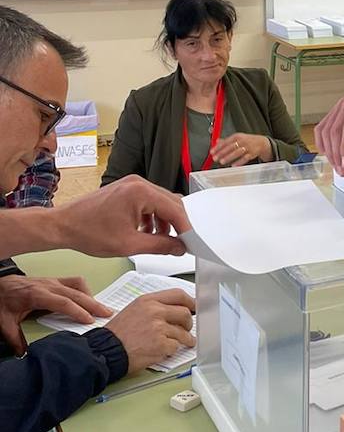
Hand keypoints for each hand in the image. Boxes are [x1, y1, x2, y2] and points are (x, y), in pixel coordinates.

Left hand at [0, 275, 112, 355]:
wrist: (0, 286)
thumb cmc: (4, 300)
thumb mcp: (5, 322)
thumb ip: (15, 339)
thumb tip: (24, 355)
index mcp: (37, 295)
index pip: (63, 302)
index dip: (77, 311)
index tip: (89, 320)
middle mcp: (48, 286)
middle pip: (76, 293)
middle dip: (93, 304)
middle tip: (107, 314)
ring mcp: (53, 281)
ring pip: (78, 285)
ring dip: (91, 296)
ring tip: (101, 308)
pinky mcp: (55, 281)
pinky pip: (75, 282)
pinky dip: (85, 290)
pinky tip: (88, 299)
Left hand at [51, 177, 190, 258]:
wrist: (63, 226)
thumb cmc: (89, 233)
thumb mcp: (129, 245)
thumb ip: (160, 246)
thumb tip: (179, 248)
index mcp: (141, 192)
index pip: (175, 209)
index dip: (186, 229)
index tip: (191, 243)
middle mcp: (139, 183)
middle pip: (171, 203)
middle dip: (177, 224)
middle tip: (181, 244)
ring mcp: (132, 184)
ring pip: (161, 202)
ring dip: (164, 221)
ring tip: (160, 241)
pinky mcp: (126, 189)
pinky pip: (149, 201)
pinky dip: (152, 217)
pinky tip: (146, 232)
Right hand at [103, 289, 195, 373]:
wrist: (106, 350)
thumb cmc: (118, 333)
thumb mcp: (134, 310)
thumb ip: (154, 307)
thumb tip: (175, 309)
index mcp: (148, 301)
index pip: (178, 295)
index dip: (190, 302)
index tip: (194, 307)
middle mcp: (155, 312)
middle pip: (185, 313)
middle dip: (189, 323)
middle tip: (186, 329)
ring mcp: (158, 328)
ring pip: (183, 332)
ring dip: (185, 339)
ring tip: (181, 342)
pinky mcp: (160, 345)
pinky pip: (176, 347)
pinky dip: (172, 350)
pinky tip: (165, 350)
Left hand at [210, 133, 270, 166]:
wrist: (261, 142)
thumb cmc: (247, 140)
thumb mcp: (237, 138)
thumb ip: (226, 140)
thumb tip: (216, 141)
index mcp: (237, 136)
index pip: (226, 141)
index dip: (218, 147)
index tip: (212, 152)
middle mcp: (242, 141)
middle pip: (231, 147)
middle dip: (222, 153)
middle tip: (215, 157)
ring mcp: (247, 147)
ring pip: (237, 152)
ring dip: (229, 157)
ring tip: (222, 161)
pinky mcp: (252, 153)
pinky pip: (245, 158)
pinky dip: (239, 162)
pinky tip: (233, 165)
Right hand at [315, 89, 343, 174]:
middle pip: (334, 130)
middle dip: (336, 153)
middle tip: (341, 168)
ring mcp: (341, 104)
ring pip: (326, 129)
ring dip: (328, 149)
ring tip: (335, 164)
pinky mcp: (337, 110)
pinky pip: (324, 125)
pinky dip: (323, 140)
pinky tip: (326, 151)